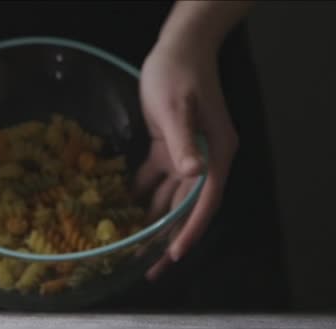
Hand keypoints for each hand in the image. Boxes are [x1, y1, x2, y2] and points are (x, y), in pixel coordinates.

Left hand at [136, 38, 238, 280]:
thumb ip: (183, 143)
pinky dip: (143, 191)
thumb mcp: (176, 109)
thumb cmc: (178, 76)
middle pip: (187, 206)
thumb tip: (193, 174)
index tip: (172, 256)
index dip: (189, 230)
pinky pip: (156, 176)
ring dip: (153, 218)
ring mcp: (187, 154)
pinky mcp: (168, 145)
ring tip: (133, 245)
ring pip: (170, 195)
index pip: (204, 202)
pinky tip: (124, 206)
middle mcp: (204, 160)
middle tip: (148, 266)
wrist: (177, 49)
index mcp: (215, 155)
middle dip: (168, 235)